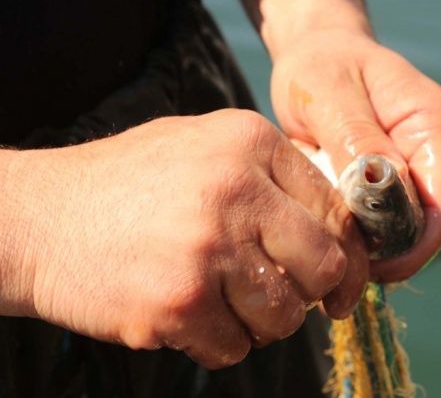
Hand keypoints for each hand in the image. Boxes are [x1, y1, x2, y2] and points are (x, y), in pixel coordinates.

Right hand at [0, 109, 366, 367]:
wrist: (40, 218)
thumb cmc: (131, 186)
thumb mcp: (205, 148)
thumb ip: (272, 178)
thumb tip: (336, 231)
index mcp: (250, 143)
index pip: (336, 211)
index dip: (349, 258)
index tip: (342, 287)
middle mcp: (236, 189)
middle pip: (323, 267)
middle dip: (310, 295)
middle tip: (279, 297)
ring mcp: (207, 247)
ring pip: (284, 316)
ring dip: (262, 323)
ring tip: (223, 303)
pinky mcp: (177, 302)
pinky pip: (234, 347)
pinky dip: (219, 342)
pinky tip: (188, 315)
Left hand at [270, 30, 440, 281]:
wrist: (320, 54)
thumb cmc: (323, 66)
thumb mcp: (328, 93)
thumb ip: (356, 139)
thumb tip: (378, 190)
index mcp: (435, 124)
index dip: (415, 246)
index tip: (369, 265)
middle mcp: (439, 150)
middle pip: (432, 225)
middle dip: (391, 251)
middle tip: (339, 261)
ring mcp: (422, 165)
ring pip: (410, 227)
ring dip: (374, 243)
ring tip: (330, 241)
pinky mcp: (400, 179)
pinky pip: (390, 219)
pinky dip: (364, 230)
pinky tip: (333, 227)